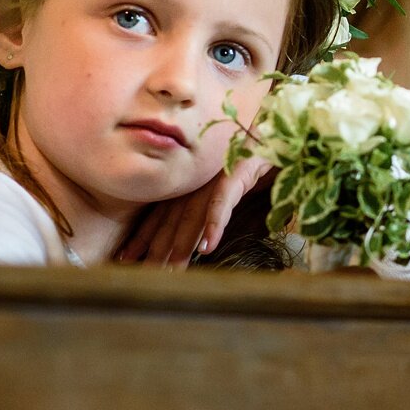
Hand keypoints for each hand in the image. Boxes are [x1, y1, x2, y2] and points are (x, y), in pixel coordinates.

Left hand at [117, 156, 273, 267]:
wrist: (282, 133)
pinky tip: (207, 248)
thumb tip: (203, 240)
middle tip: (144, 276)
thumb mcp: (233, 187)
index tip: (127, 259)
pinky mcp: (238, 171)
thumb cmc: (258, 161)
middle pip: (171, 220)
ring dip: (182, 245)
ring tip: (173, 271)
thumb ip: (216, 208)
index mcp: (191, 184)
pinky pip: (223, 201)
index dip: (143, 237)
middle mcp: (197, 180)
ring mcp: (215, 176)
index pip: (161, 214)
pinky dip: (214, 223)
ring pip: (193, 216)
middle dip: (156, 250)